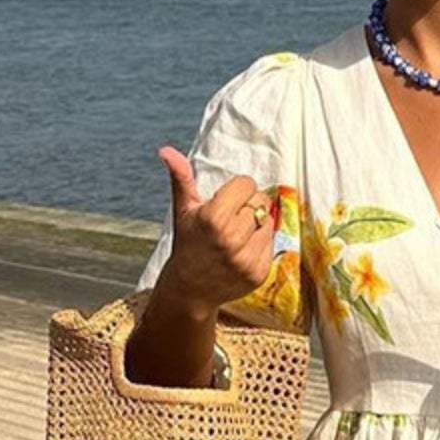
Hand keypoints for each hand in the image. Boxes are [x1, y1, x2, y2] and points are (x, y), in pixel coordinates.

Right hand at [155, 147, 276, 314]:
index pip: (247, 184)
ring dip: (257, 224)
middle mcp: (232, 239)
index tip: (226, 201)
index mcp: (214, 218)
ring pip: (269, 221)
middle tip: (233, 218)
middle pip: (261, 201)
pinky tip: (243, 250)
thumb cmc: (188, 243)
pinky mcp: (259, 272)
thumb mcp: (183, 210)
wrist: (190, 289)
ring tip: (238, 234)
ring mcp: (247, 258)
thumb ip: (181, 178)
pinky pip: (272, 243)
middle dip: (249, 205)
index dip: (238, 190)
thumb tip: (166, 150)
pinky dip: (261, 243)